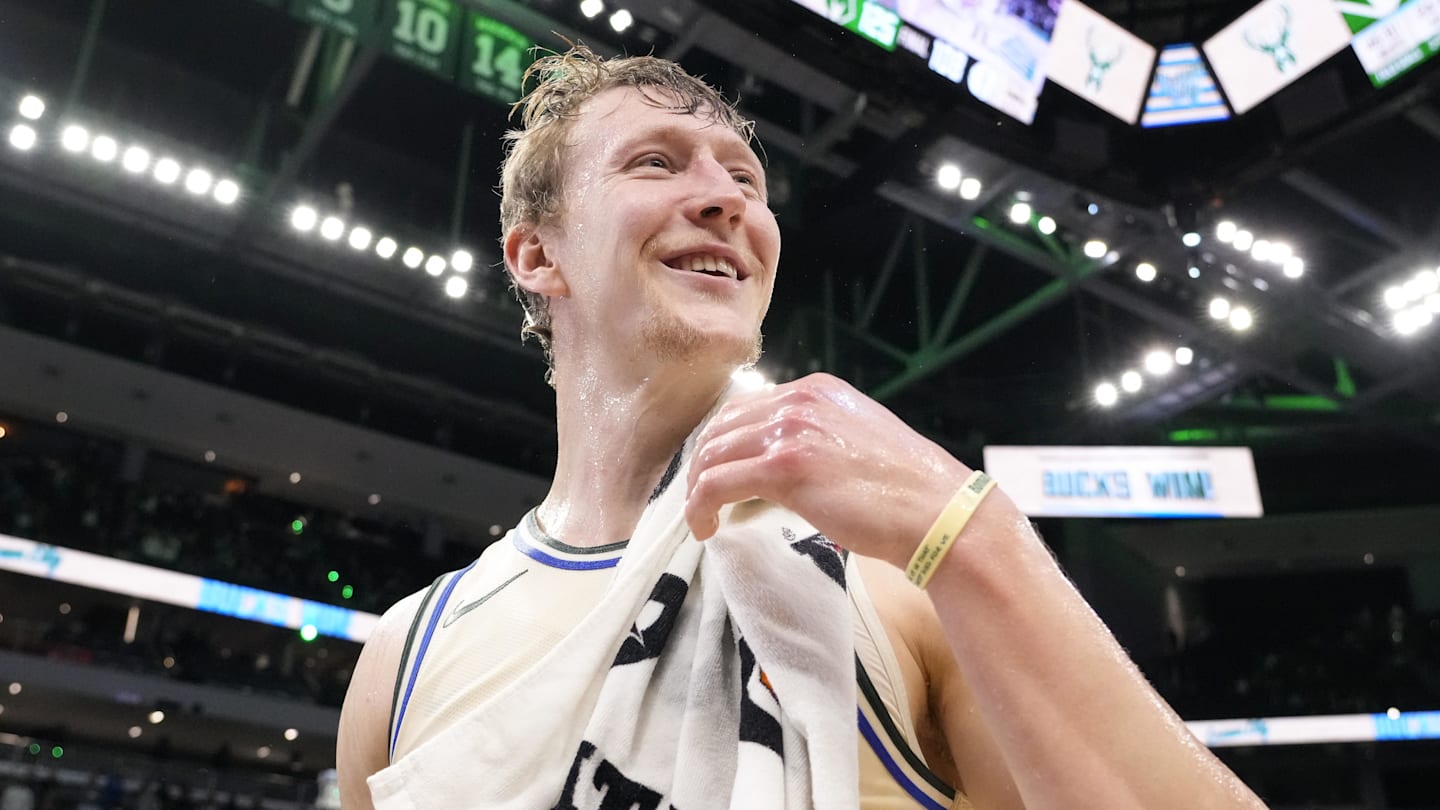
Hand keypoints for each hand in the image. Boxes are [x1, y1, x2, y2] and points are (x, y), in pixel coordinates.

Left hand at [684, 373, 975, 569]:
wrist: (936, 512)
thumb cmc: (904, 491)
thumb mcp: (855, 441)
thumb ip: (816, 438)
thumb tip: (778, 464)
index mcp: (815, 391)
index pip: (744, 408)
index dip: (721, 443)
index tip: (716, 473)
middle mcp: (798, 401)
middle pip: (720, 427)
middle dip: (701, 465)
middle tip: (701, 500)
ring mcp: (790, 431)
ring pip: (712, 454)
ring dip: (697, 490)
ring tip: (701, 518)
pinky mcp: (785, 468)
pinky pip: (717, 484)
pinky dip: (700, 506)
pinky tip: (706, 527)